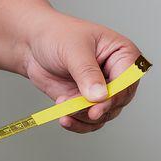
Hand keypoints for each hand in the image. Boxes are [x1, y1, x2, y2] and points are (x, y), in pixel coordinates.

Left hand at [21, 12, 143, 132]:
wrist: (32, 44)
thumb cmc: (57, 36)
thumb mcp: (73, 50)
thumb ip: (87, 73)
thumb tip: (100, 96)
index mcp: (123, 54)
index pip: (128, 80)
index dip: (115, 96)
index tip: (96, 108)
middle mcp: (117, 74)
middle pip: (119, 101)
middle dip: (96, 109)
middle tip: (74, 109)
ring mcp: (103, 90)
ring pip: (105, 114)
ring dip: (83, 116)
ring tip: (62, 105)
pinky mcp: (87, 102)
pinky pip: (90, 121)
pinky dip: (78, 123)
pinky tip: (64, 119)